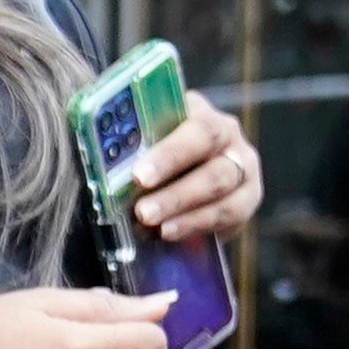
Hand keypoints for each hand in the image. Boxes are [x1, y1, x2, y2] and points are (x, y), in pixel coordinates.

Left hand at [117, 94, 260, 250]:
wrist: (181, 164)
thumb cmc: (152, 146)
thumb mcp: (144, 137)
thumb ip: (131, 144)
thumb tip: (102, 162)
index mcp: (204, 115)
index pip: (198, 131)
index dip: (170, 155)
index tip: (140, 176)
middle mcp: (231, 141)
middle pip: (214, 170)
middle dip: (176, 195)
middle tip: (143, 212)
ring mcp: (244, 172)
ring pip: (222, 198)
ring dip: (186, 216)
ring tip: (154, 228)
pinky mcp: (246, 201)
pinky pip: (228, 218)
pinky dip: (196, 227)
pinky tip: (169, 234)